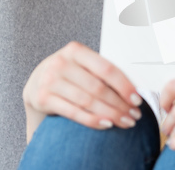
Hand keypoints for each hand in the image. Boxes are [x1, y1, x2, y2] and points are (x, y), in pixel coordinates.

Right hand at [23, 41, 142, 139]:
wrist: (36, 82)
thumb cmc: (69, 73)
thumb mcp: (83, 65)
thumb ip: (103, 72)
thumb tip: (134, 90)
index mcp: (76, 50)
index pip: (106, 69)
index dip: (124, 85)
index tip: (137, 99)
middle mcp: (61, 63)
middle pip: (98, 87)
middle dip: (120, 104)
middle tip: (134, 114)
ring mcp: (50, 80)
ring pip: (88, 101)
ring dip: (110, 114)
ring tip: (125, 121)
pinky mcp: (42, 98)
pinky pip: (74, 112)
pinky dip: (93, 120)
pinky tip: (107, 124)